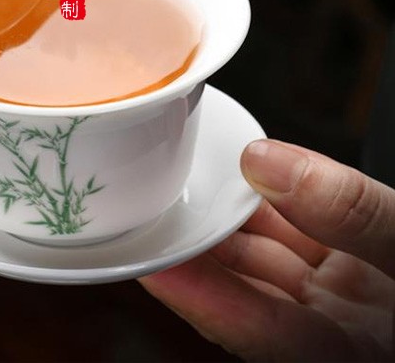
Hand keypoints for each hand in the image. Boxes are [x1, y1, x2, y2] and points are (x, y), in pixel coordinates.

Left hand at [140, 140, 394, 360]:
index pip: (255, 331)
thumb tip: (267, 164)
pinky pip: (304, 231)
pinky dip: (277, 200)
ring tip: (191, 181)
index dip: (197, 297)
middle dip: (201, 248)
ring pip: (272, 256)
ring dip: (233, 217)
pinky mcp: (357, 267)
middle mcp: (343, 329)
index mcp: (352, 352)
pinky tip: (252, 170)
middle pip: (250, 289)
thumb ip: (354, 214)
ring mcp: (350, 298)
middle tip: (154, 209)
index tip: (150, 262)